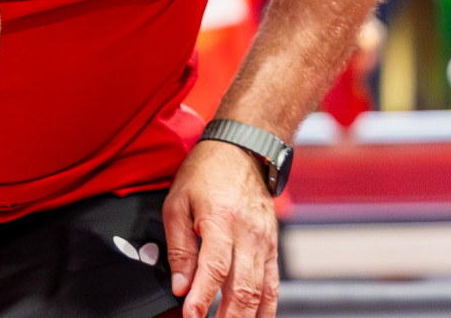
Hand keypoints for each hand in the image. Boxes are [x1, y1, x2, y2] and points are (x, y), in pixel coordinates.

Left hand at [163, 139, 279, 317]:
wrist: (243, 150)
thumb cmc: (206, 172)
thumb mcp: (177, 202)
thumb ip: (179, 247)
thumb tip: (181, 286)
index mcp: (220, 220)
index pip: (214, 267)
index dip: (202, 296)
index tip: (191, 315)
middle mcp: (247, 234)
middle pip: (242, 287)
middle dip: (228, 317)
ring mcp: (264, 243)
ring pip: (261, 292)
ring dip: (247, 317)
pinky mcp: (272, 248)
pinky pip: (273, 286)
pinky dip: (266, 309)